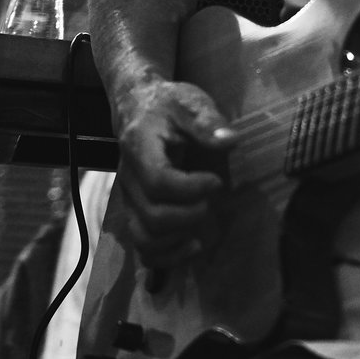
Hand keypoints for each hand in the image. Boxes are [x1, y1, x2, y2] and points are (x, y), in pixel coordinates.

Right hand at [116, 79, 234, 270]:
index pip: (159, 181)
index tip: (216, 181)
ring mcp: (130, 200)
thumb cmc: (167, 105)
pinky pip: (143, 247)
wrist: (137, 108)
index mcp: (139, 148)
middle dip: (190, 215)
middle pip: (153, 215)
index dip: (191, 189)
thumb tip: (230, 141)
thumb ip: (207, 121)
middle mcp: (129, 179)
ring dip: (178, 242)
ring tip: (203, 230)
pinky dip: (167, 257)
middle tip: (212, 200)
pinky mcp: (135, 212)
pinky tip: (192, 246)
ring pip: (144, 238)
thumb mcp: (189, 101)